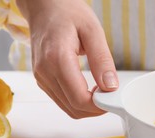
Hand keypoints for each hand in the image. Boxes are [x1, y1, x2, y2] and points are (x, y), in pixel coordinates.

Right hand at [16, 0, 117, 117]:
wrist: (45, 6)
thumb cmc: (67, 13)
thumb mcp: (93, 31)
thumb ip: (102, 60)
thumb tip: (110, 87)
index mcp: (57, 59)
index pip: (79, 99)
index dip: (99, 106)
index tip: (112, 98)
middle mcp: (45, 72)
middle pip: (74, 109)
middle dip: (96, 109)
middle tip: (110, 95)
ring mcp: (42, 78)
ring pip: (68, 109)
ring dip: (88, 107)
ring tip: (101, 90)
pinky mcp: (43, 80)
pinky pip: (62, 101)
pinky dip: (78, 102)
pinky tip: (89, 89)